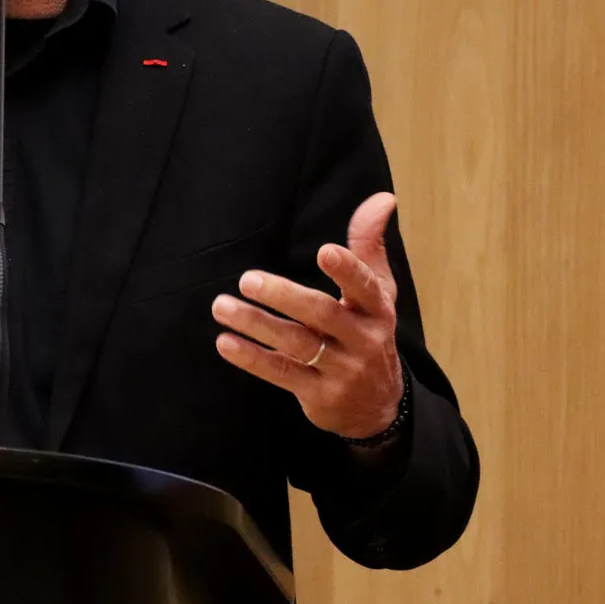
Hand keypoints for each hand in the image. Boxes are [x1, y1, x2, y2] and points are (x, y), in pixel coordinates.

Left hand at [211, 192, 403, 438]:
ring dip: (257, 324)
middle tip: (247, 279)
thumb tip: (382, 198)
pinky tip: (226, 342)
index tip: (324, 251)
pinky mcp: (319, 395)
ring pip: (297, 344)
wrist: (377, 406)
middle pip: (322, 314)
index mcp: (377, 310)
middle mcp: (363, 340)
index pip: (365, 287)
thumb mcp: (377, 292)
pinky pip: (282, 374)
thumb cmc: (367, 332)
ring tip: (222, 306)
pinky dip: (252, 359)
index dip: (347, 270)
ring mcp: (342, 370)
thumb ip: (369, 245)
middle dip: (285, 296)